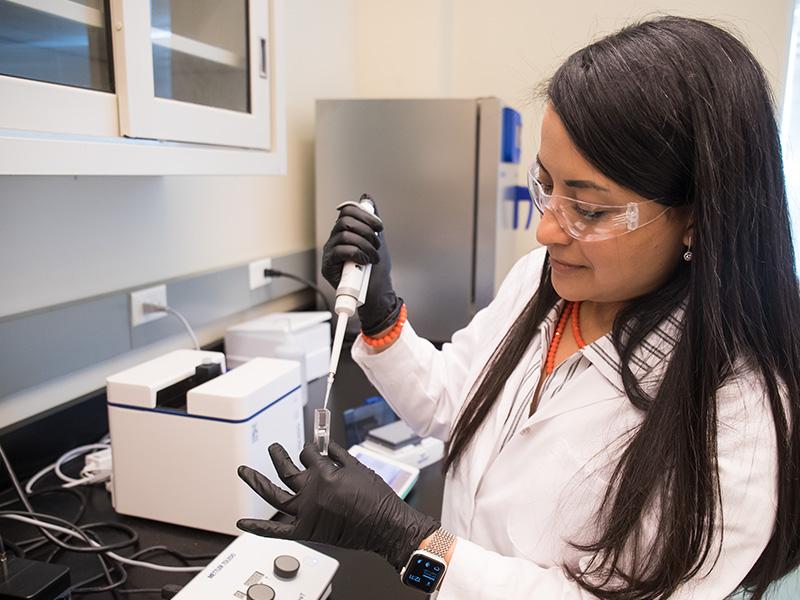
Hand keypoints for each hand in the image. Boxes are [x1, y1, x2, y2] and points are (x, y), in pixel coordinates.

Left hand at [237, 441, 438, 570]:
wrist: (385, 526)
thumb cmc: (377, 499)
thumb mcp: (358, 467)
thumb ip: (338, 454)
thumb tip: (327, 446)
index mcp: (324, 473)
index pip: (308, 453)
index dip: (312, 450)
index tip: (316, 452)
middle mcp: (310, 491)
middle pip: (286, 470)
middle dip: (278, 455)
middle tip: (274, 449)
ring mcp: (305, 511)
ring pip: (273, 495)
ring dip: (256, 481)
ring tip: (245, 471)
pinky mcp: (306, 530)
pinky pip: (276, 531)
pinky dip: (258, 528)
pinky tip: (242, 524)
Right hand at [321, 196, 403, 335]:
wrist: (376, 293)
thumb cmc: (376, 270)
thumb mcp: (378, 240)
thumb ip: (371, 220)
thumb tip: (367, 198)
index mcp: (346, 231)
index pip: (348, 211)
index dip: (365, 215)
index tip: (379, 226)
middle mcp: (336, 239)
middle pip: (346, 220)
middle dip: (367, 230)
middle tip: (377, 243)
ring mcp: (331, 252)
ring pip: (345, 235)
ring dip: (365, 245)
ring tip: (373, 257)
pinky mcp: (329, 266)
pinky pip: (341, 251)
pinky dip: (358, 254)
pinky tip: (365, 261)